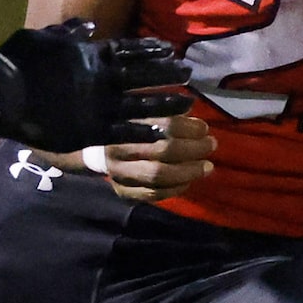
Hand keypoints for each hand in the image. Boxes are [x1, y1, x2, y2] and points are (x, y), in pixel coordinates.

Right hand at [0, 19, 190, 150]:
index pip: (130, 50)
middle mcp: (102, 79)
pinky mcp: (92, 130)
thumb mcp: (46, 35)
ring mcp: (99, 105)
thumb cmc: (19, 61)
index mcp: (92, 55)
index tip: (170, 50)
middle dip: (167, 74)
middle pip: (144, 75)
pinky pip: (125, 132)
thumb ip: (70, 31)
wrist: (3, 93)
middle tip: (189, 74)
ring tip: (188, 104)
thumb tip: (89, 25)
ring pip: (143, 104)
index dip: (151, 51)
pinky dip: (145, 132)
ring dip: (166, 103)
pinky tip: (164, 134)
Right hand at [91, 113, 215, 203]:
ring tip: (207, 166)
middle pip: (163, 151)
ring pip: (158, 177)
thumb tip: (191, 109)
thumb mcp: (138, 108)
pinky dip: (176, 188)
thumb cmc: (123, 124)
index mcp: (122, 122)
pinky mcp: (123, 191)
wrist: (90, 149)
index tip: (204, 127)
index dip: (189, 127)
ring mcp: (118, 174)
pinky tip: (189, 180)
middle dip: (194, 149)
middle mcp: (117, 148)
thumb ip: (161, 108)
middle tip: (211, 145)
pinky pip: (153, 194)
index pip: (162, 125)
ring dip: (189, 172)